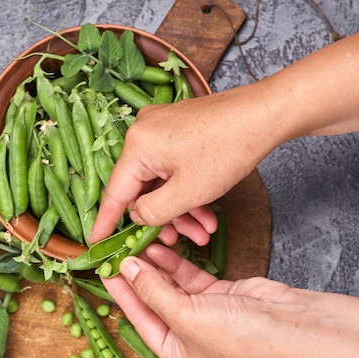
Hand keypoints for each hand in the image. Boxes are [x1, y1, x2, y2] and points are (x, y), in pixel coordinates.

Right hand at [88, 81, 280, 243]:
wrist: (264, 114)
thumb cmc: (228, 149)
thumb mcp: (187, 193)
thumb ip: (153, 212)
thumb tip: (136, 216)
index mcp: (137, 145)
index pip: (115, 193)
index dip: (105, 223)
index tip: (94, 243)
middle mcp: (143, 132)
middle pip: (142, 188)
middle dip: (164, 218)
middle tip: (179, 240)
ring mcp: (160, 128)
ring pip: (161, 181)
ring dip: (180, 208)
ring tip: (203, 230)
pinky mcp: (177, 129)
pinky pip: (173, 168)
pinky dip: (187, 190)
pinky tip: (206, 210)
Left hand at [103, 244, 358, 357]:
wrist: (288, 325)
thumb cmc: (237, 335)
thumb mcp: (185, 316)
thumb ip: (153, 291)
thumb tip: (128, 269)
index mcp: (176, 355)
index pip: (140, 320)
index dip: (122, 294)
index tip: (105, 270)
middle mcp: (188, 338)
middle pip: (154, 302)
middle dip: (138, 277)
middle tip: (119, 252)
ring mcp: (204, 316)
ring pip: (171, 287)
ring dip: (156, 267)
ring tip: (138, 245)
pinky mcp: (219, 297)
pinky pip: (189, 278)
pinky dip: (176, 265)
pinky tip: (161, 249)